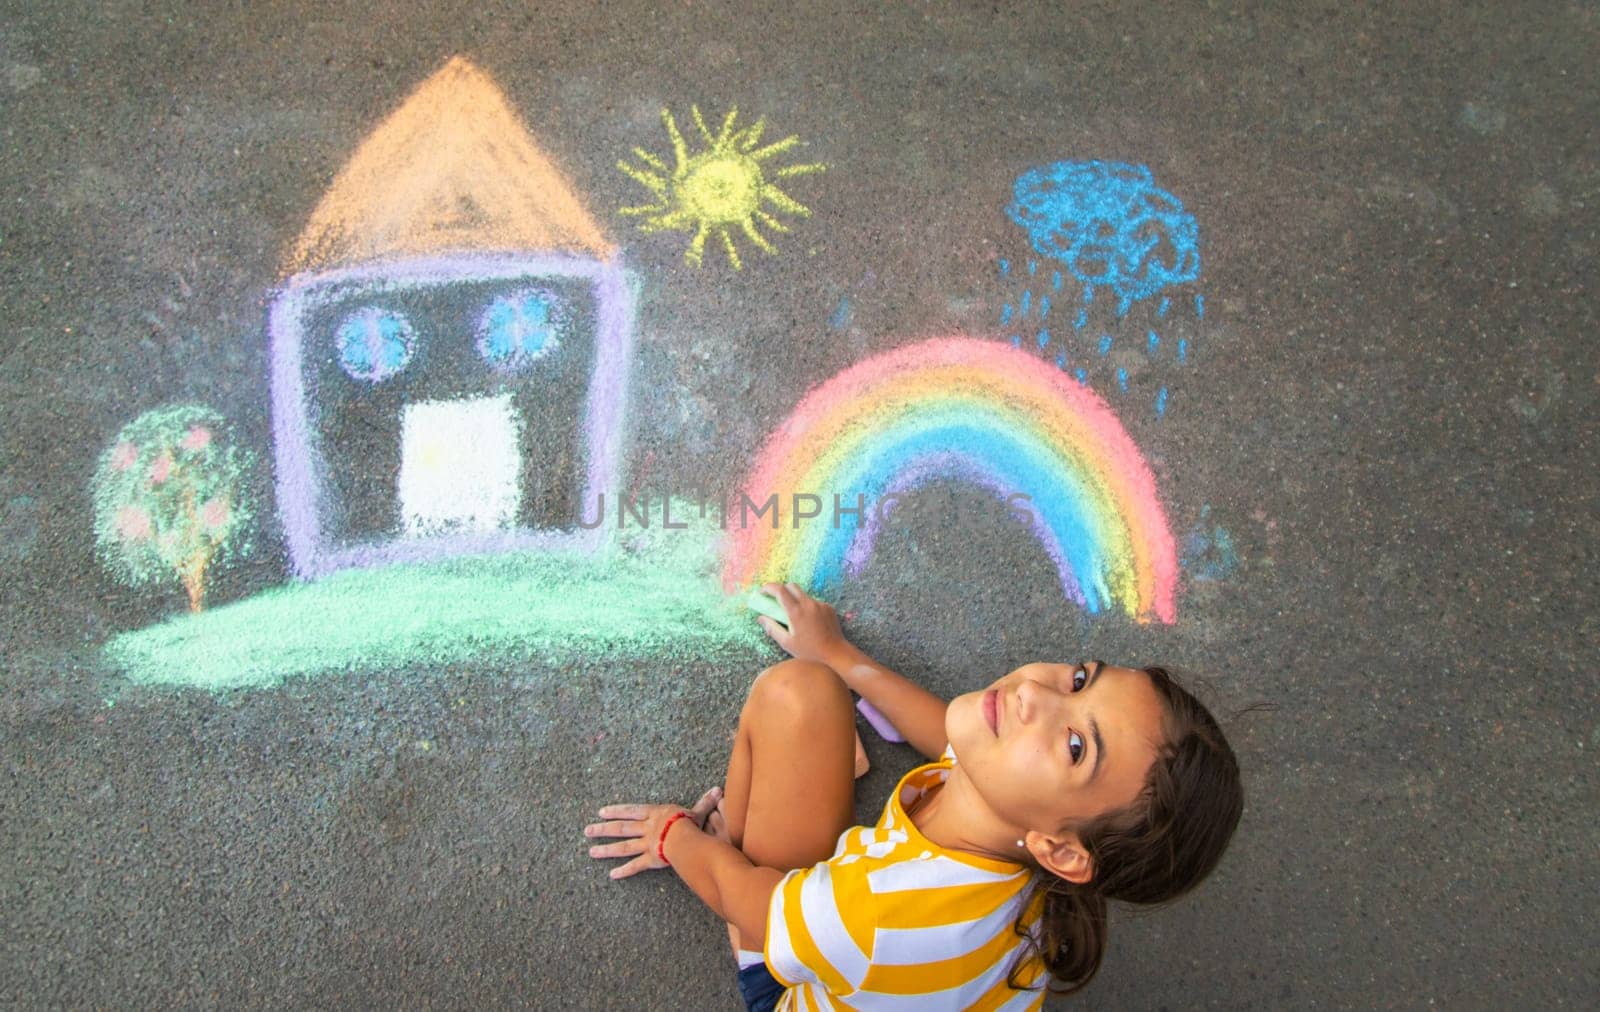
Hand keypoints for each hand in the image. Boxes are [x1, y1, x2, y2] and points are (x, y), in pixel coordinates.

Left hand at [585, 786, 722, 879]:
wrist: (687, 838)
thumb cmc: (692, 823)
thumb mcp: (697, 810)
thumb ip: (704, 803)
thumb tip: (718, 790)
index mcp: (655, 814)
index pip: (631, 811)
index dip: (617, 811)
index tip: (601, 812)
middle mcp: (646, 828)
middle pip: (621, 828)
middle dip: (603, 829)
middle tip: (587, 831)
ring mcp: (647, 844)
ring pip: (623, 846)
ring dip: (606, 849)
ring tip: (591, 852)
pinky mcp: (651, 859)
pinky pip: (636, 866)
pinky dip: (624, 871)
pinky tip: (612, 875)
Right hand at [758, 581, 850, 666]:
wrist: (835, 653)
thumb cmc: (810, 652)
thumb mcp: (787, 643)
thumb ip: (772, 628)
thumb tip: (761, 618)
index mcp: (796, 612)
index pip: (780, 590)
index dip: (768, 588)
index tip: (762, 592)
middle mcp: (809, 604)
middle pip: (791, 586)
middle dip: (781, 590)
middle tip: (775, 601)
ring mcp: (820, 605)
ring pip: (803, 594)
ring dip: (794, 599)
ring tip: (793, 616)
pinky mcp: (828, 607)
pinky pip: (813, 602)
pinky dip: (806, 607)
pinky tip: (807, 621)